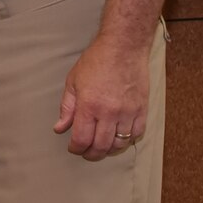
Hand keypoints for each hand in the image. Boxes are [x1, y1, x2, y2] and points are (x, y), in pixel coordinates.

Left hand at [53, 37, 148, 160]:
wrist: (123, 48)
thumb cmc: (96, 62)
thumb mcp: (73, 82)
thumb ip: (67, 108)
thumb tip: (60, 128)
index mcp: (89, 105)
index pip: (82, 139)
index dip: (76, 148)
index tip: (73, 148)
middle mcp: (109, 112)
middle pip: (101, 146)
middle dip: (91, 154)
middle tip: (86, 153)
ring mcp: (128, 112)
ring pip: (120, 144)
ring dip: (109, 150)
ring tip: (101, 148)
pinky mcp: (142, 109)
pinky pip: (137, 134)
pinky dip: (127, 140)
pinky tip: (118, 138)